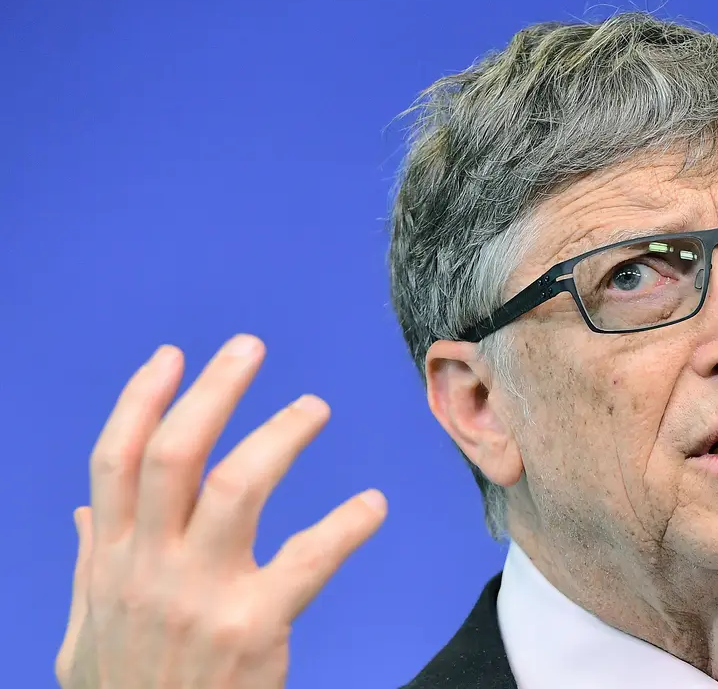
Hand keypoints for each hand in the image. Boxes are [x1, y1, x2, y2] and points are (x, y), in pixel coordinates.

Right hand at [55, 335, 387, 688]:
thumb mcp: (87, 631)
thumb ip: (90, 565)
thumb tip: (84, 512)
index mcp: (112, 561)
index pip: (115, 459)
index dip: (141, 400)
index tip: (173, 355)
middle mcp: (149, 568)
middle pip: (175, 454)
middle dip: (213, 391)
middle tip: (250, 347)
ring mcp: (200, 596)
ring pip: (237, 486)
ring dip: (280, 435)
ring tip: (314, 406)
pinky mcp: (254, 627)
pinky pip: (309, 558)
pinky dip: (347, 524)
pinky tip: (373, 504)